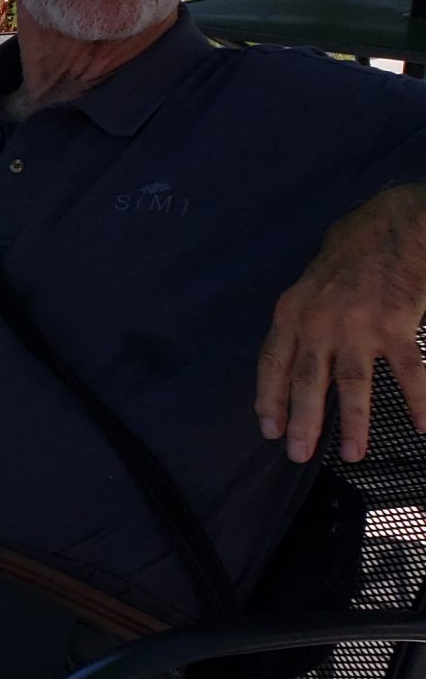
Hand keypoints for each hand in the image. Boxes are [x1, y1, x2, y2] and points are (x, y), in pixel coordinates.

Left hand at [257, 183, 425, 463]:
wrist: (395, 224)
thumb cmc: (353, 251)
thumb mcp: (310, 283)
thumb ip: (302, 319)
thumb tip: (296, 356)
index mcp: (292, 312)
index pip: (272, 363)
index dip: (269, 397)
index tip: (268, 427)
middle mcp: (319, 322)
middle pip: (306, 381)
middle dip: (302, 421)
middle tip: (297, 454)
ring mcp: (358, 326)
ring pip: (351, 385)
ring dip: (351, 423)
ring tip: (351, 454)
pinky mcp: (397, 326)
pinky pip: (408, 373)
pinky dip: (417, 402)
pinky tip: (421, 425)